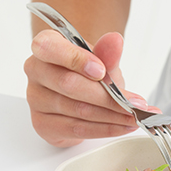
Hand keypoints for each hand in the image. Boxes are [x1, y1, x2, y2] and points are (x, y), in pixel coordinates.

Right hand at [24, 28, 159, 146]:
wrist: (79, 96)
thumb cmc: (86, 73)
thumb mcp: (100, 61)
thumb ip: (107, 53)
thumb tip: (115, 40)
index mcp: (45, 47)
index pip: (51, 48)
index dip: (77, 60)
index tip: (102, 71)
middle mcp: (36, 71)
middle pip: (70, 85)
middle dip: (106, 96)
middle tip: (133, 103)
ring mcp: (36, 100)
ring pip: (78, 110)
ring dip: (111, 116)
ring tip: (134, 117)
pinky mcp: (43, 125)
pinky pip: (78, 129)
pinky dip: (105, 129)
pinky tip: (122, 126)